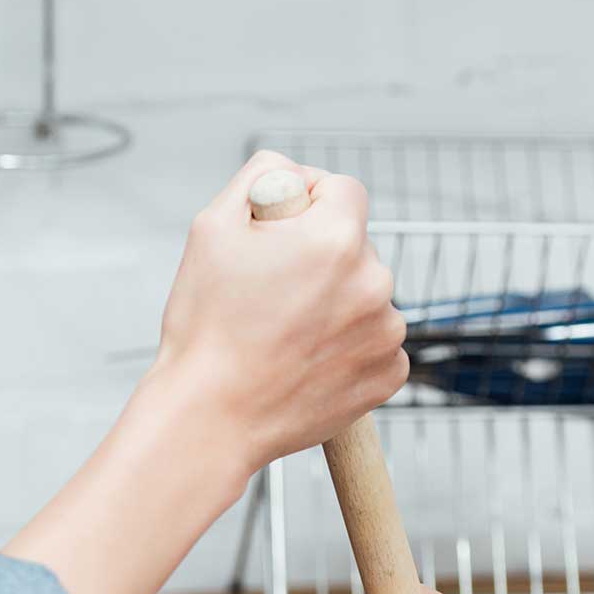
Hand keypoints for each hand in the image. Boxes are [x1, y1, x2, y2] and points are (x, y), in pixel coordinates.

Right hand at [142, 150, 408, 470]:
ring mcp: (386, 333)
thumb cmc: (206, 327)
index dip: (306, 205)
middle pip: (354, 245)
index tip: (278, 235)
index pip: (342, 189)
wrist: (211, 417)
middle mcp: (375, 281)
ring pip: (364, 295)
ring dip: (335, 304)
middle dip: (319, 259)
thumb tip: (294, 175)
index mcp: (337, 237)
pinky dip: (348, 348)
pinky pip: (375, 342)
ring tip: (284, 334)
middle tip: (269, 296)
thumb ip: (264, 176)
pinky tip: (306, 361)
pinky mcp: (387, 375)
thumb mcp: (213, 226)